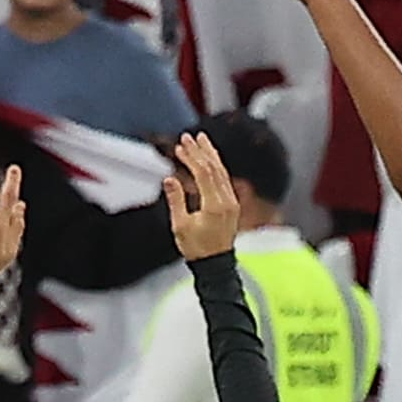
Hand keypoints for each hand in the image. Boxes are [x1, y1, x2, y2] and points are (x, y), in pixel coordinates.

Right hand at [164, 129, 240, 258]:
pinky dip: (215, 166)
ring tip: (201, 140)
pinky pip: (224, 180)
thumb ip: (176, 200)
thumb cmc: (197, 249)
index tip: (180, 146)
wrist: (216, 266)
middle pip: (214, 168)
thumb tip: (169, 179)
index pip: (204, 173)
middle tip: (189, 136)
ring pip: (222, 172)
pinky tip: (209, 158)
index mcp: (215, 206)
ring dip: (210, 155)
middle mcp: (227, 201)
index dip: (192, 157)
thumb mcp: (180, 226)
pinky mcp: (232, 205)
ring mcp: (232, 202)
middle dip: (200, 151)